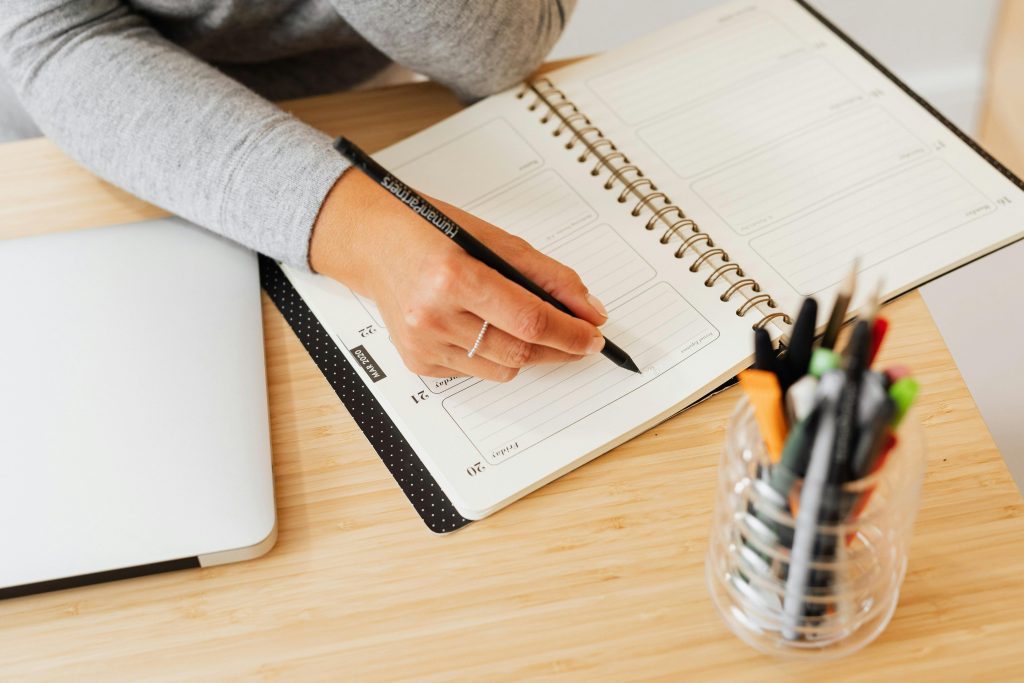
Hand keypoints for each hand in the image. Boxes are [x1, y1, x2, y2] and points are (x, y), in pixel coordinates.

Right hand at [309, 168, 607, 381]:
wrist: (372, 244)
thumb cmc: (428, 233)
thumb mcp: (493, 239)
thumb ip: (547, 275)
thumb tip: (589, 309)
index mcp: (453, 276)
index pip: (529, 320)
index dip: (570, 333)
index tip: (593, 335)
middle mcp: (433, 315)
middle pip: (519, 352)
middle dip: (559, 348)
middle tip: (580, 338)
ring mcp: (423, 344)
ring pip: (503, 369)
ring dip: (530, 354)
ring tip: (533, 330)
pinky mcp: (419, 362)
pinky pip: (477, 372)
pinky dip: (494, 356)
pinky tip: (485, 328)